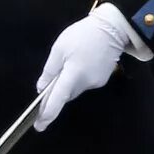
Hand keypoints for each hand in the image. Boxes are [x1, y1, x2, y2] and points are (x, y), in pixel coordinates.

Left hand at [33, 2, 133, 130]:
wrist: (113, 28)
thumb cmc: (82, 35)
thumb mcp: (60, 48)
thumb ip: (50, 70)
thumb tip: (42, 88)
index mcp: (73, 74)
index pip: (59, 98)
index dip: (48, 112)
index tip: (40, 125)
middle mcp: (86, 82)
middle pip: (66, 94)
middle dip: (56, 94)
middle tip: (46, 88)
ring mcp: (96, 82)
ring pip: (75, 88)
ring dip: (67, 83)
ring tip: (66, 65)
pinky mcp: (102, 79)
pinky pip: (84, 83)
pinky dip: (77, 78)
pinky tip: (79, 63)